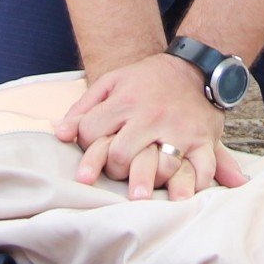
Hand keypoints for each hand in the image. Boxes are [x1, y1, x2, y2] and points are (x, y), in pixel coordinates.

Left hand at [55, 53, 248, 199]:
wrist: (194, 67)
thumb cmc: (147, 80)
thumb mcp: (112, 82)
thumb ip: (84, 107)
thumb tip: (59, 134)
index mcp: (126, 101)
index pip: (92, 133)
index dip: (86, 145)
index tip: (94, 149)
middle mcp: (152, 116)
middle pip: (122, 156)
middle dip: (114, 169)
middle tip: (117, 172)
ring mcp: (180, 129)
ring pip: (161, 167)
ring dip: (149, 183)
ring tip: (141, 193)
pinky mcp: (204, 139)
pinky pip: (202, 169)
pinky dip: (194, 185)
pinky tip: (181, 195)